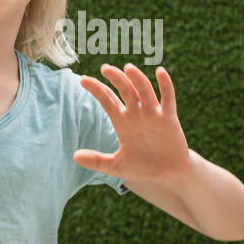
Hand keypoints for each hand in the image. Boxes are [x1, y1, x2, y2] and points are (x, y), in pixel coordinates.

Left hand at [74, 63, 191, 184]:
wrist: (168, 174)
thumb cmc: (142, 167)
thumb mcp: (116, 166)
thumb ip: (96, 160)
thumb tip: (74, 156)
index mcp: (122, 121)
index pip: (107, 100)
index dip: (96, 89)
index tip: (82, 80)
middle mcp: (136, 113)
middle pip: (124, 90)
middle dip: (115, 78)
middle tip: (105, 68)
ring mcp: (153, 113)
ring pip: (144, 90)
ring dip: (137, 79)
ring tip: (128, 68)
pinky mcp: (169, 118)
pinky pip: (168, 98)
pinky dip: (165, 84)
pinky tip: (160, 72)